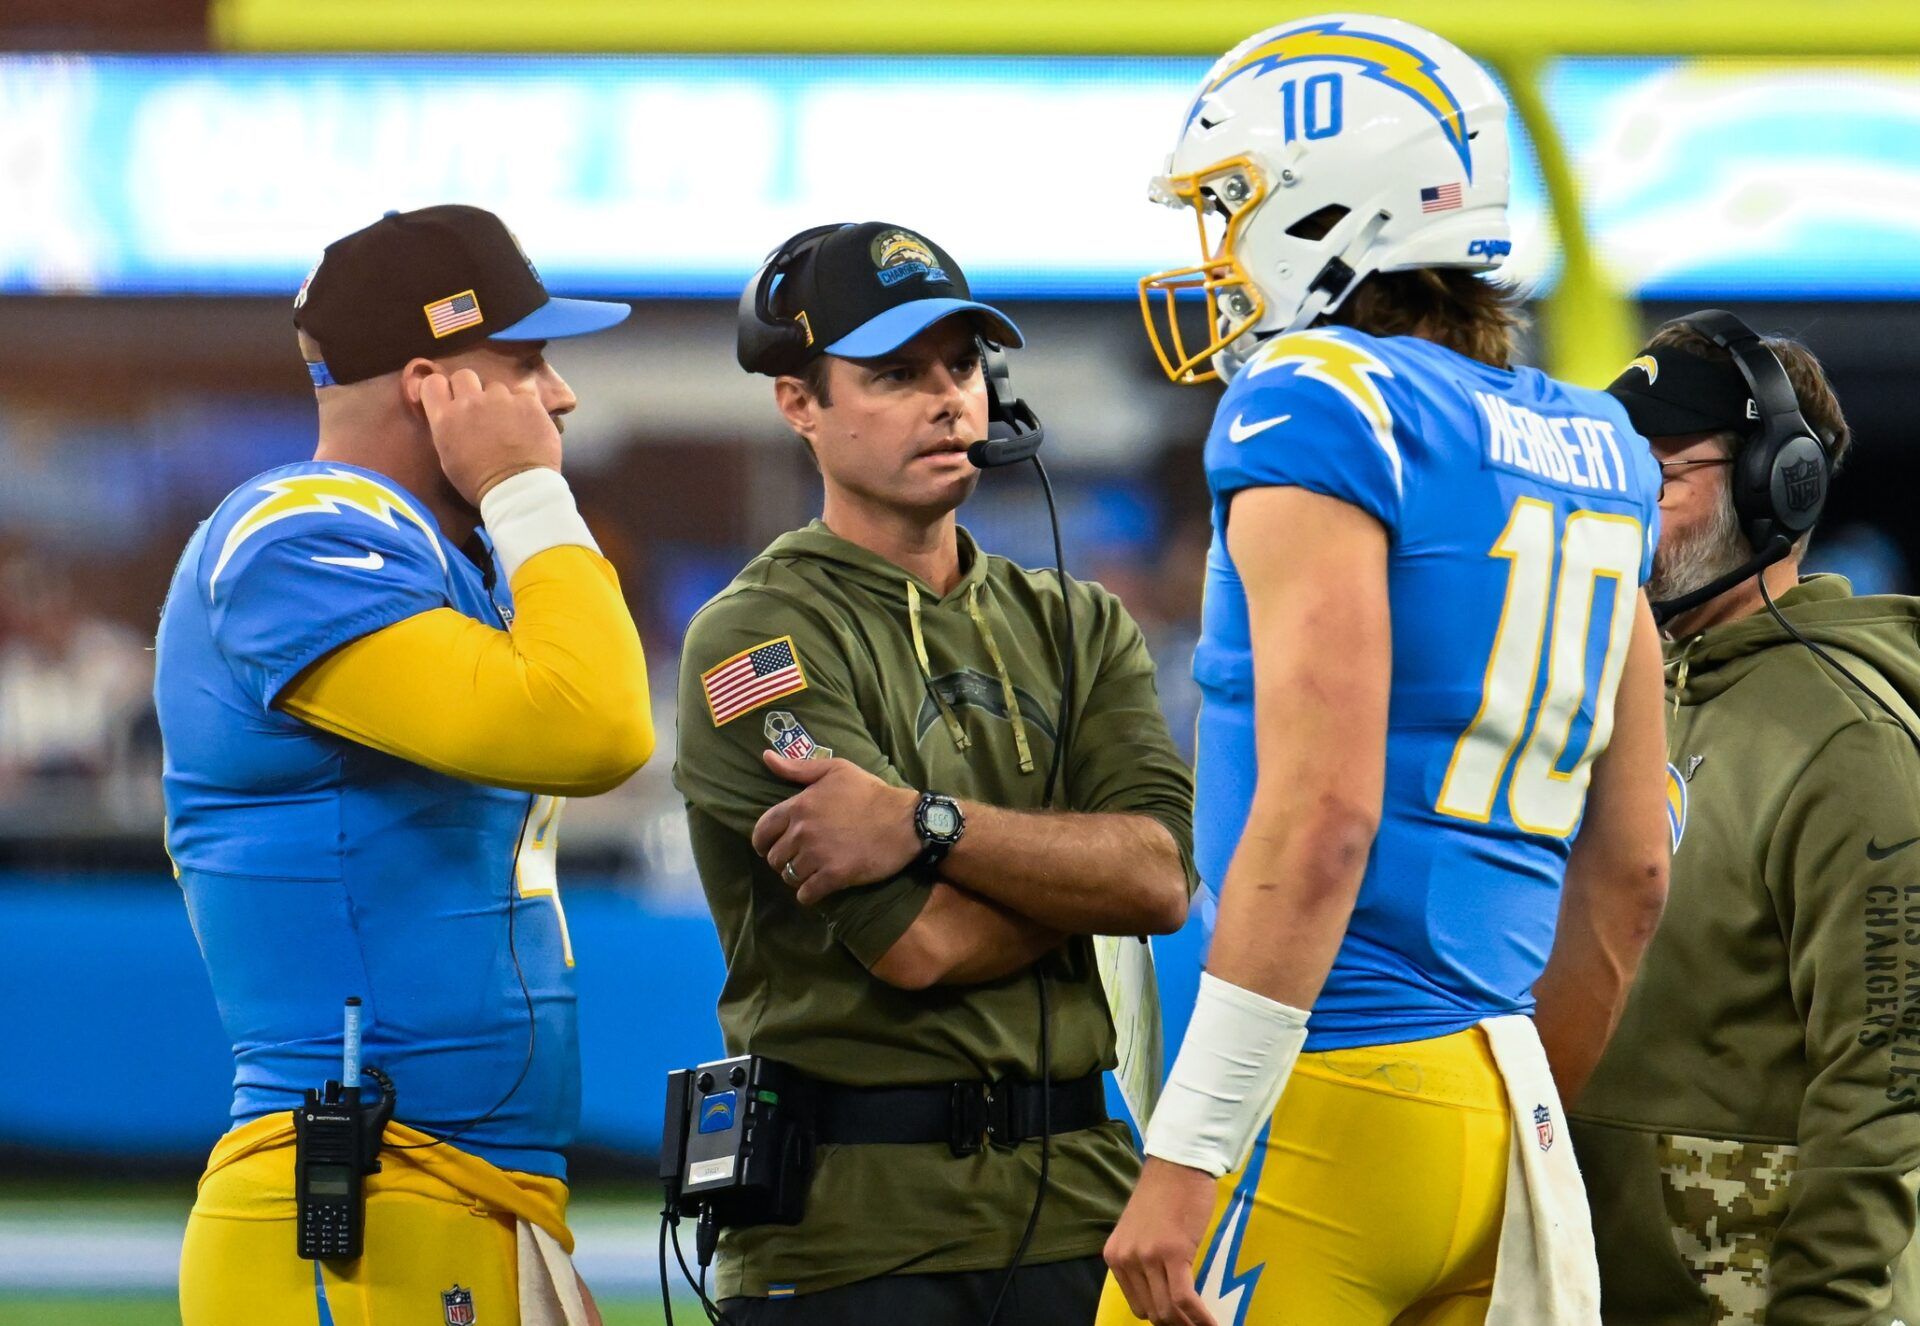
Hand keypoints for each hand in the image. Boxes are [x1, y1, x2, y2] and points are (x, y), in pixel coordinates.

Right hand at [419, 368, 561, 504]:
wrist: (519, 489)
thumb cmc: (478, 482)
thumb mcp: (448, 458)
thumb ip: (446, 429)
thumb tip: (449, 415)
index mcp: (445, 417)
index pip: (433, 382)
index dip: (441, 388)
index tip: (448, 398)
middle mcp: (470, 401)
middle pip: (464, 375)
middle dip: (469, 388)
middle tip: (479, 408)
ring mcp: (501, 399)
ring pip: (495, 386)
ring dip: (498, 400)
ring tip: (508, 422)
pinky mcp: (528, 402)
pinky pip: (521, 395)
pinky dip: (523, 407)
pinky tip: (527, 425)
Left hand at [751, 752, 920, 903]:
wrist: (905, 821)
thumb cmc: (870, 792)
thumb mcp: (835, 770)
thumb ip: (798, 767)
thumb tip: (767, 757)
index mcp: (799, 806)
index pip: (762, 830)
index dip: (762, 842)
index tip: (769, 847)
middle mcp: (803, 831)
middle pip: (774, 857)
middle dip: (783, 860)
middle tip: (797, 860)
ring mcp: (818, 855)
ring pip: (789, 876)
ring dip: (796, 877)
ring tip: (809, 873)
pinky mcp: (835, 876)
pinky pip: (806, 894)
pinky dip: (808, 895)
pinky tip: (817, 889)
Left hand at [1103, 1158, 1219, 1325]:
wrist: (1178, 1165)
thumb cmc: (1165, 1194)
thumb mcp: (1141, 1231)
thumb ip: (1143, 1260)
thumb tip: (1160, 1293)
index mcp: (1115, 1256)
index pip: (1137, 1304)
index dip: (1160, 1317)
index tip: (1178, 1321)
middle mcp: (1126, 1259)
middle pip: (1152, 1311)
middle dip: (1175, 1324)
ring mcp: (1147, 1257)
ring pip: (1168, 1310)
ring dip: (1189, 1325)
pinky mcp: (1172, 1254)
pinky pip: (1184, 1299)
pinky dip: (1200, 1317)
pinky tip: (1212, 1324)